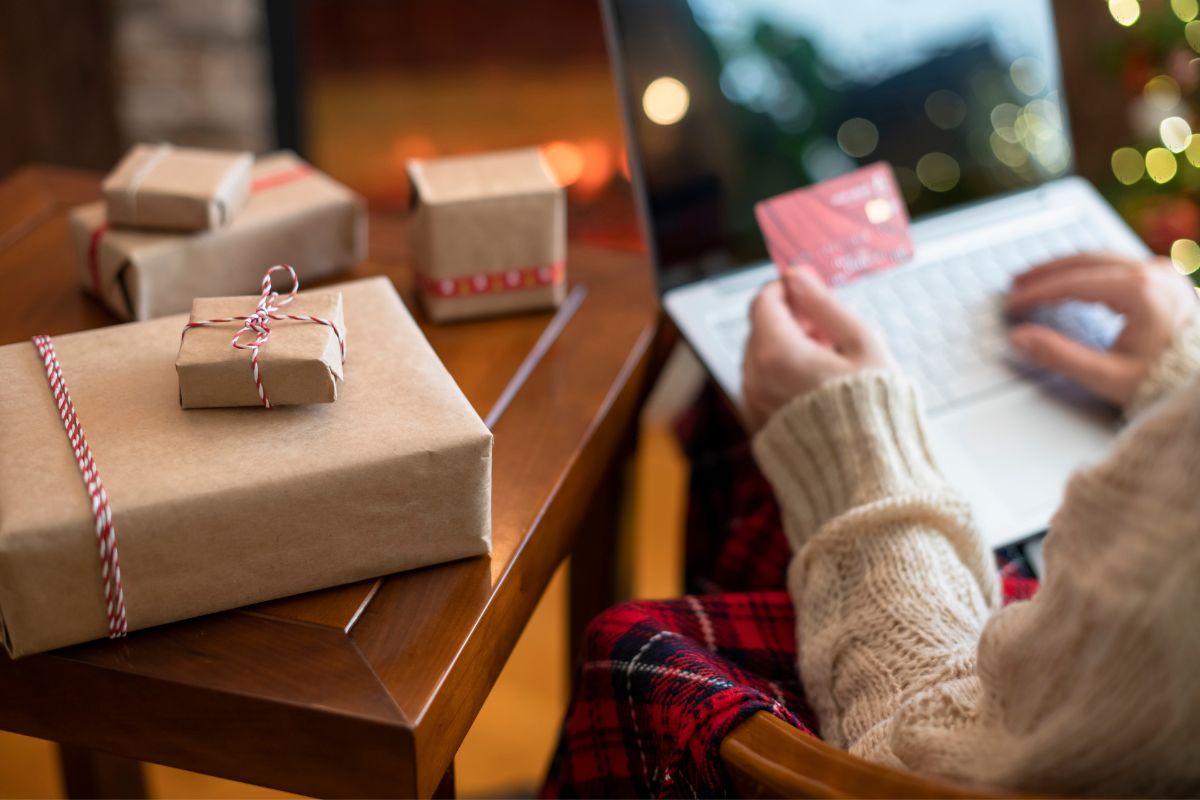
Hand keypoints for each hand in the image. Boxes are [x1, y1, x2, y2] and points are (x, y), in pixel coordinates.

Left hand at [743, 267, 890, 429]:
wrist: (868, 478)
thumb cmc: (875, 411)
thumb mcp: (862, 343)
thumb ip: (824, 304)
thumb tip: (797, 277)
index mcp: (777, 355)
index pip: (763, 301)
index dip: (787, 289)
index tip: (810, 291)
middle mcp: (755, 380)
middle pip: (760, 328)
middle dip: (791, 320)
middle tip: (830, 330)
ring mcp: (753, 404)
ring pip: (760, 357)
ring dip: (788, 348)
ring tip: (830, 361)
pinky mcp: (759, 424)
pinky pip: (762, 385)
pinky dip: (782, 375)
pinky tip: (817, 385)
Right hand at [1006, 252, 1197, 407]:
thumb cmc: (1164, 381)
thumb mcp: (1106, 375)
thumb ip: (1059, 356)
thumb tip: (1020, 338)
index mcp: (1140, 290)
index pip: (1073, 282)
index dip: (1036, 293)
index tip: (1012, 303)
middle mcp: (1153, 273)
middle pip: (1085, 261)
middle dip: (1046, 272)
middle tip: (1016, 285)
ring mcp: (1161, 272)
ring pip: (1100, 258)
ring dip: (1064, 268)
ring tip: (1036, 279)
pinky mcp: (1163, 278)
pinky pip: (1116, 264)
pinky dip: (1086, 270)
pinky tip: (1069, 280)